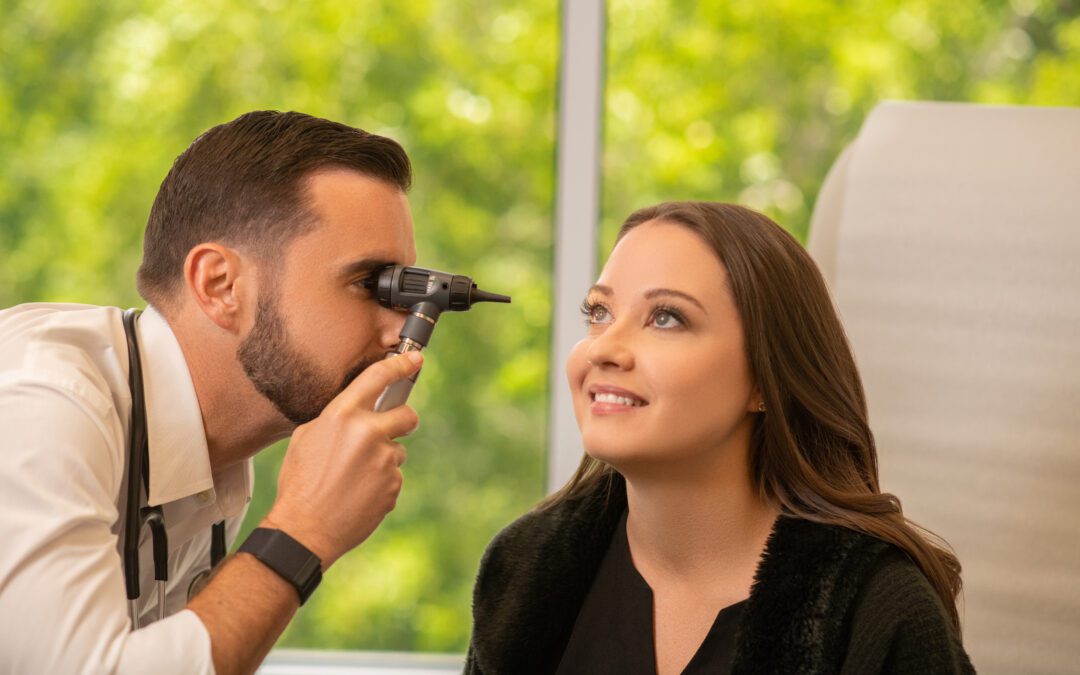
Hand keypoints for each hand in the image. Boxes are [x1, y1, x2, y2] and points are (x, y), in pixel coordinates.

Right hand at [263, 351, 422, 567]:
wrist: (305, 528)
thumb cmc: (300, 482)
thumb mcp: (307, 437)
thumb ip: (337, 418)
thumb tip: (358, 411)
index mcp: (342, 415)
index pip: (378, 377)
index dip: (401, 364)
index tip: (415, 359)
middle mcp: (368, 432)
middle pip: (407, 415)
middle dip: (404, 421)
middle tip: (393, 430)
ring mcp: (384, 460)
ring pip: (397, 451)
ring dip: (383, 460)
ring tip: (354, 478)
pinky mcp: (393, 485)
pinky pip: (394, 477)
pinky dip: (381, 484)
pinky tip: (358, 494)